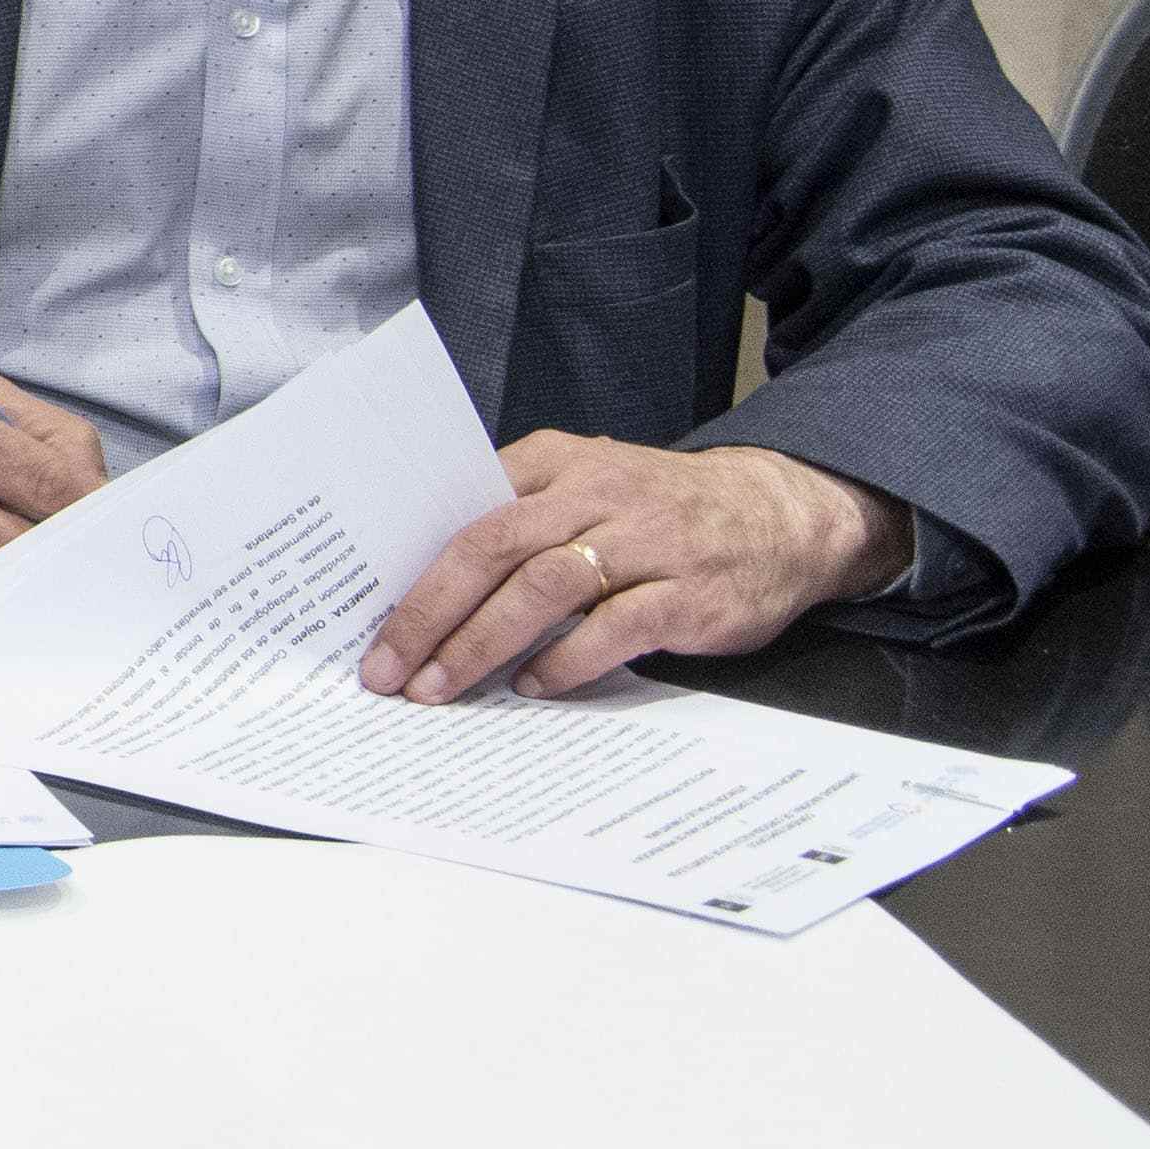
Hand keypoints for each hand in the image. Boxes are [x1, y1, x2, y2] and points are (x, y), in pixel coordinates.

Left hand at [360, 433, 910, 702]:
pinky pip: (614, 627)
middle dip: (429, 613)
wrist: (785, 513)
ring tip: (439, 687)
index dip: (409, 566)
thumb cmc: (661, 508)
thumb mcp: (588, 484)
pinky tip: (531, 687)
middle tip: (386, 669)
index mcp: (557, 461)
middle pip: (491, 548)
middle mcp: (597, 494)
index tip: (365, 617)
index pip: (464, 509)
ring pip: (543, 587)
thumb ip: (519, 516)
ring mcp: (646, 542)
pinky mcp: (688, 593)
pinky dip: (565, 660)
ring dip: (482, 643)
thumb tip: (424, 582)